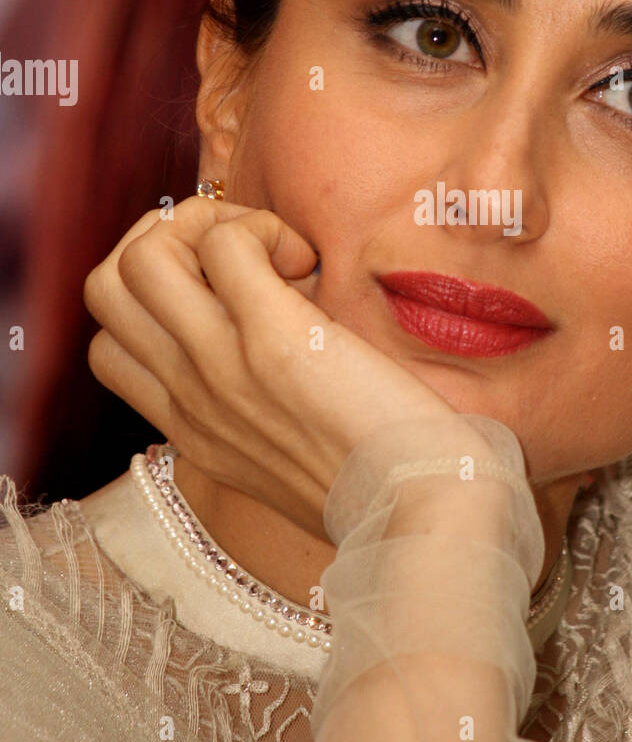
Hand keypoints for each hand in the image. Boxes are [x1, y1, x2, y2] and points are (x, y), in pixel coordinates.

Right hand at [82, 197, 461, 534]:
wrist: (417, 513)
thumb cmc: (379, 479)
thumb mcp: (290, 456)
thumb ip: (261, 404)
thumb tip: (282, 319)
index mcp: (192, 428)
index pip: (110, 346)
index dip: (157, 298)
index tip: (230, 299)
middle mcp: (190, 396)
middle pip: (104, 287)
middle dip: (164, 242)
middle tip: (243, 255)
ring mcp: (221, 366)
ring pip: (139, 256)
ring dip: (206, 228)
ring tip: (273, 254)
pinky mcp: (274, 338)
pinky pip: (224, 244)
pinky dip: (261, 229)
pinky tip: (307, 262)